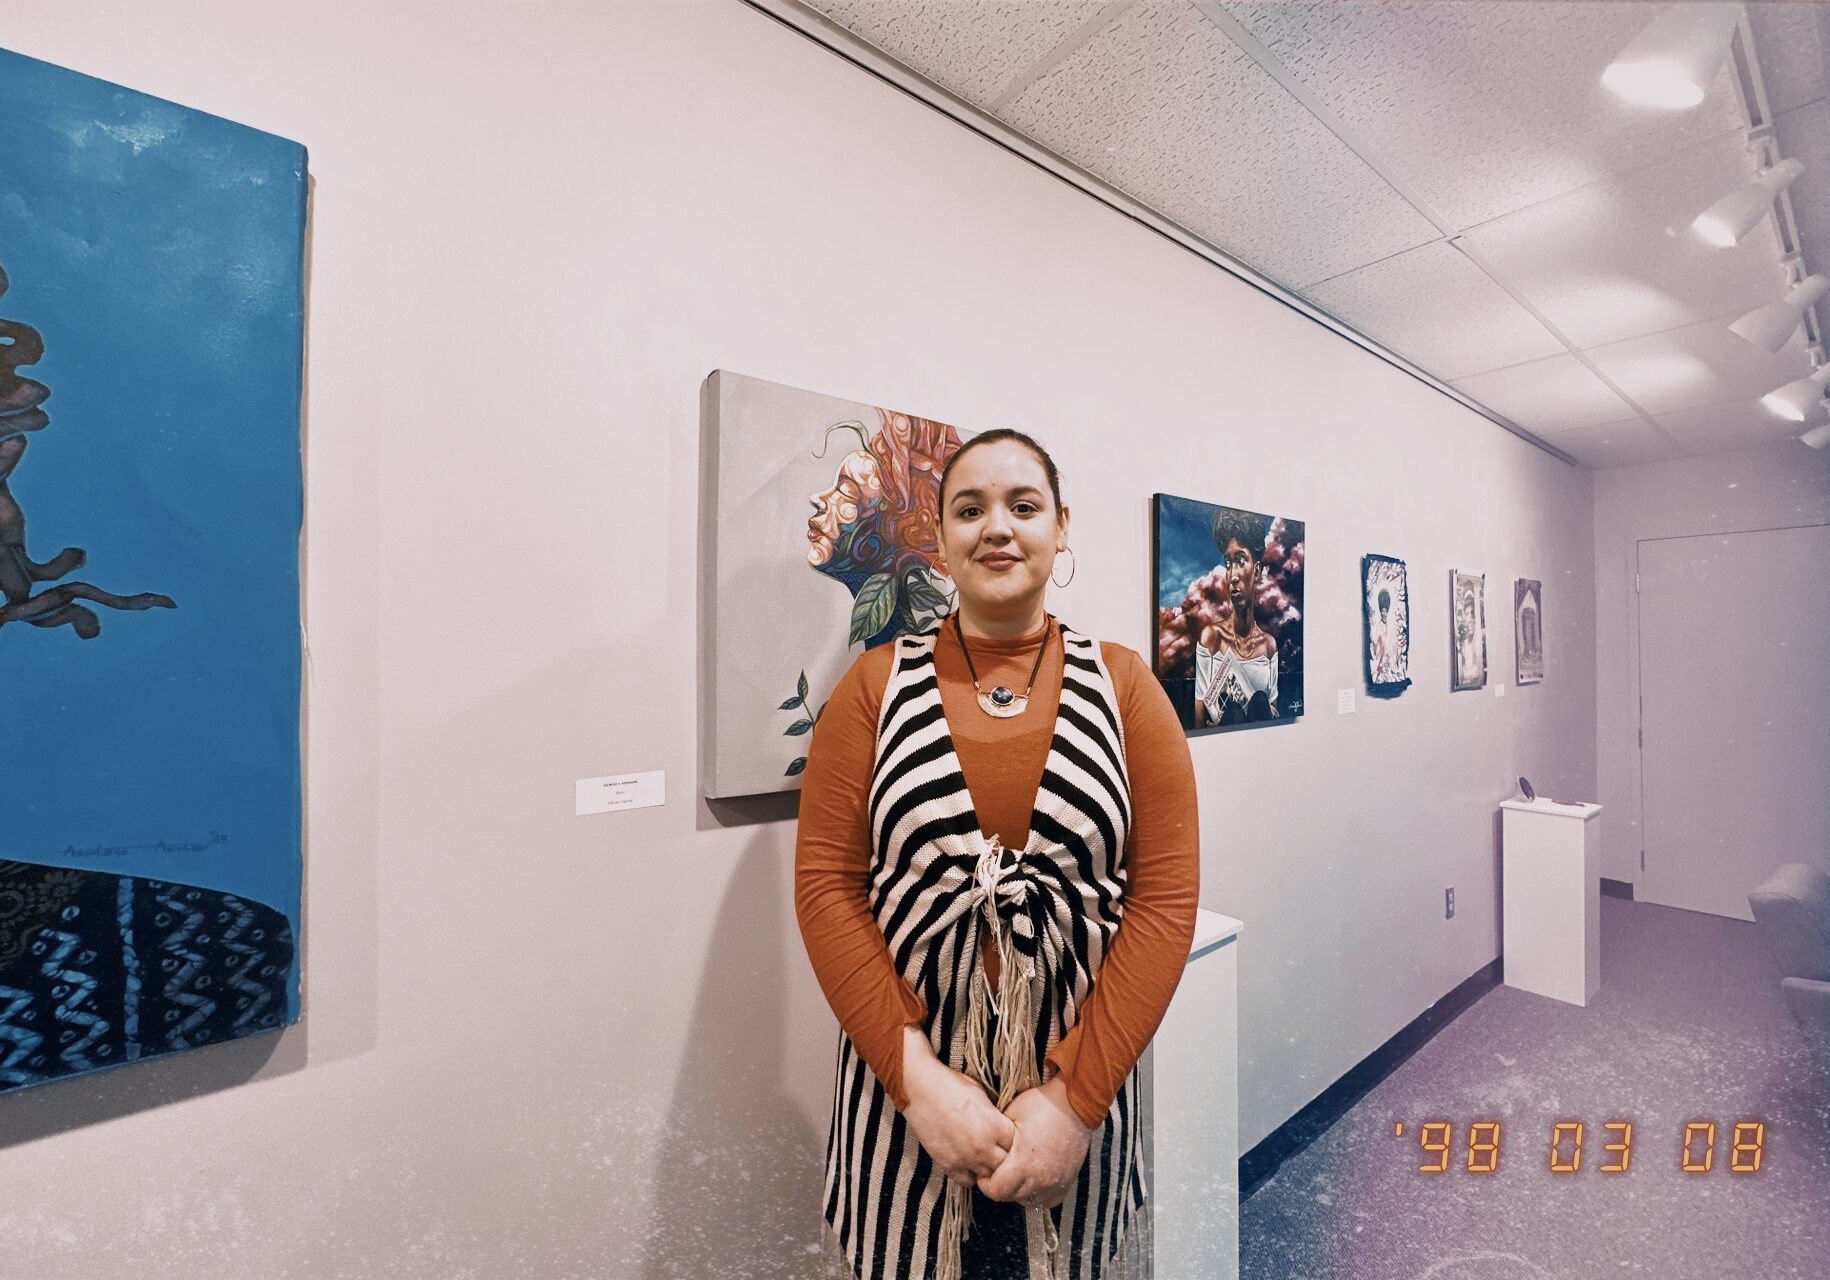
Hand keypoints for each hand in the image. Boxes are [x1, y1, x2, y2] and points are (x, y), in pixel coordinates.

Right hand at [900, 1027, 1016, 1188]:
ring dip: (988, 1168)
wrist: (921, 1089)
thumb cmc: (951, 1085)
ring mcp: (966, 1158)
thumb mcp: (982, 1095)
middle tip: (998, 1148)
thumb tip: (1002, 1125)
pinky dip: (970, 1175)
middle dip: (1004, 1157)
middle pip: (1005, 1164)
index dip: (1013, 1139)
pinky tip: (968, 1162)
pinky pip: (967, 1181)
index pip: (1017, 1144)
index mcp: (995, 1126)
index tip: (1007, 1135)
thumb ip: (995, 1116)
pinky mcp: (949, 1165)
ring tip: (984, 1157)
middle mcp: (983, 1146)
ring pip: (988, 1176)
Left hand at [976, 1077, 1090, 1209]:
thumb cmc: (1042, 1105)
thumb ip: (997, 1137)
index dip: (986, 1184)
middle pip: (1011, 1197)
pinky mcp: (1067, 1180)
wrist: (1075, 1103)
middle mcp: (1039, 1179)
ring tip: (1016, 1174)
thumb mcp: (1011, 1114)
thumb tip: (985, 1148)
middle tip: (998, 1171)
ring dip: (1019, 1192)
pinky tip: (1035, 1180)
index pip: (996, 1191)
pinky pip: (1049, 1200)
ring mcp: (1055, 1182)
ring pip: (1029, 1201)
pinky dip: (1039, 1194)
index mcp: (1022, 1164)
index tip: (985, 1173)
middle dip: (1000, 1187)